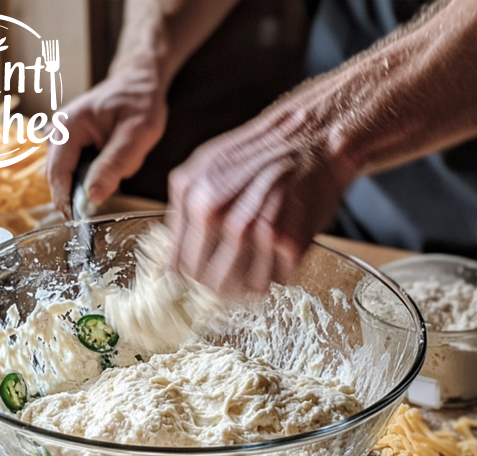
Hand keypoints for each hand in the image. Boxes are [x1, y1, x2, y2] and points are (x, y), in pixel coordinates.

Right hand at [46, 68, 167, 217]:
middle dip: (81, 193)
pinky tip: (110, 167)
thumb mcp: (136, 134)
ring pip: (69, 177)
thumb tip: (92, 196)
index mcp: (67, 126)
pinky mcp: (69, 147)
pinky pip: (76, 172)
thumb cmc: (138, 104)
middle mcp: (57, 132)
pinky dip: (91, 177)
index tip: (81, 223)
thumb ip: (113, 164)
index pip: (57, 173)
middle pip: (59, 178)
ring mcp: (61, 139)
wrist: (137, 85)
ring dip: (89, 184)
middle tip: (106, 197)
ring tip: (116, 169)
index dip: (66, 201)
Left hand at [168, 79, 356, 297]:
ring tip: (260, 261)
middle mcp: (218, 215)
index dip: (192, 278)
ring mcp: (253, 230)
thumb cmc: (259, 153)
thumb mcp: (203, 169)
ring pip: (240, 289)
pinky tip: (281, 250)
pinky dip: (279, 273)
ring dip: (249, 284)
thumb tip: (173, 265)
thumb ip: (184, 213)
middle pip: (207, 283)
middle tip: (235, 275)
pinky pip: (275, 281)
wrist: (312, 135)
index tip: (203, 278)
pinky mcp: (288, 241)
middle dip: (220, 286)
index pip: (180, 266)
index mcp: (192, 197)